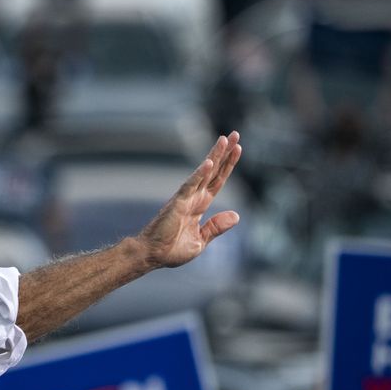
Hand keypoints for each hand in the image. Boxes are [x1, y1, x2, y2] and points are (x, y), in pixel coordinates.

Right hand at [137, 132, 241, 268]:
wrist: (152, 255)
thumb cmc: (171, 250)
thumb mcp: (201, 241)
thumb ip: (216, 227)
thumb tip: (236, 216)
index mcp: (199, 206)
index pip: (217, 181)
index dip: (228, 166)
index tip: (238, 148)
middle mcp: (193, 198)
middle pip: (213, 171)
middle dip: (225, 153)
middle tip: (235, 134)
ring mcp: (185, 198)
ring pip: (203, 173)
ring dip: (215, 156)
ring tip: (225, 139)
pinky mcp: (177, 203)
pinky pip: (190, 186)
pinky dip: (199, 174)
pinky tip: (209, 163)